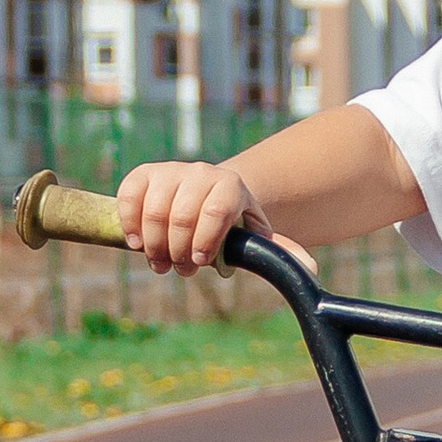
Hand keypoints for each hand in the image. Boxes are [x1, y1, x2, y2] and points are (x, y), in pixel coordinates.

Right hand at [115, 157, 300, 276]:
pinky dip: (129, 224)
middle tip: (179, 271)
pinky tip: (137, 244)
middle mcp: (200, 172)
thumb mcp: (254, 234)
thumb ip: (278, 251)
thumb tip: (311, 269)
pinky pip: (129, 197)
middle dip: (177, 251)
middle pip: (181, 215)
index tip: (199, 263)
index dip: (205, 241)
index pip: (216, 212)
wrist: (205, 194)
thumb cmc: (232, 222)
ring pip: (153, 210)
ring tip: (160, 264)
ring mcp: (169, 171)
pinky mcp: (143, 175)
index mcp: (230, 186)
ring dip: (153, 244)